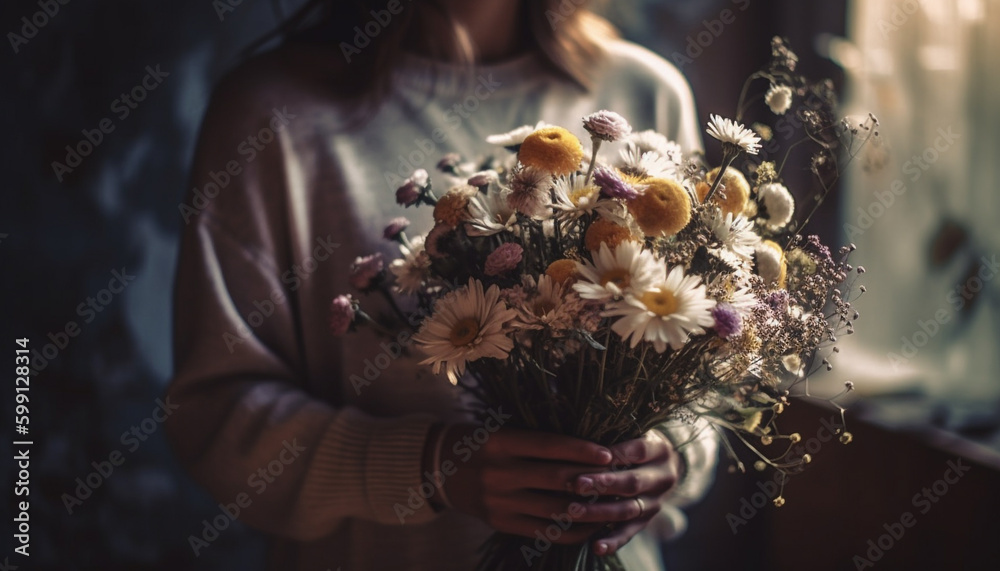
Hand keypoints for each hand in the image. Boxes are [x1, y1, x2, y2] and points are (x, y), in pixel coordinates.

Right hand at [434, 424, 653, 543]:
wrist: (439, 468)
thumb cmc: (481, 441)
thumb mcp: (502, 429)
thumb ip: (537, 436)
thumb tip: (587, 438)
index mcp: (499, 443)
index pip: (547, 446)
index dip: (580, 450)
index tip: (608, 453)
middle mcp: (498, 473)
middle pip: (555, 479)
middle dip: (591, 479)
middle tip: (620, 478)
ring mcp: (499, 502)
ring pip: (554, 509)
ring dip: (588, 508)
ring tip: (614, 503)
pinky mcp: (502, 523)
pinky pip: (545, 532)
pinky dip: (573, 530)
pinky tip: (593, 524)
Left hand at [573, 430, 680, 555]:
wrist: (662, 465)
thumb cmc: (633, 441)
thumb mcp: (633, 431)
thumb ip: (613, 433)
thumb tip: (577, 435)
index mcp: (659, 450)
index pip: (637, 451)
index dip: (614, 454)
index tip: (586, 455)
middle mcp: (663, 478)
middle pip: (632, 482)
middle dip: (602, 484)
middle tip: (576, 484)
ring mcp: (655, 502)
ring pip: (628, 510)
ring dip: (599, 512)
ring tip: (574, 511)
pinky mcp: (646, 521)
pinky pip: (629, 533)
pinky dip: (612, 541)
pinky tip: (595, 546)